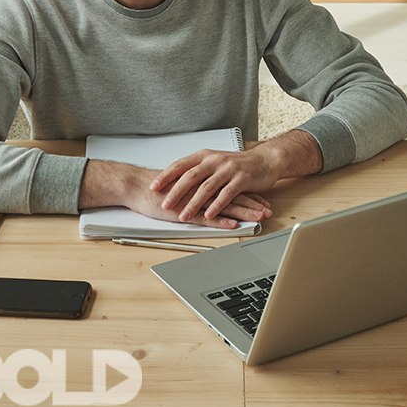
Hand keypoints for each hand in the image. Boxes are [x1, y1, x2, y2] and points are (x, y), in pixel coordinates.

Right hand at [80, 160, 270, 228]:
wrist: (137, 186)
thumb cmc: (157, 188)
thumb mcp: (182, 185)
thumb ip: (197, 189)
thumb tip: (210, 194)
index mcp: (203, 182)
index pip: (231, 188)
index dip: (248, 195)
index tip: (263, 201)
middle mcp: (202, 188)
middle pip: (233, 195)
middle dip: (253, 203)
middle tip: (269, 210)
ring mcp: (194, 200)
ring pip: (224, 206)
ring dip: (244, 212)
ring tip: (259, 217)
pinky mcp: (184, 211)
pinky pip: (206, 216)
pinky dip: (221, 220)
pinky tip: (234, 224)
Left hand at [153, 149, 280, 221]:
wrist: (265, 160)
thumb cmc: (238, 164)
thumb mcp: (214, 162)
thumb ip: (197, 170)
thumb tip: (176, 179)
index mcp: (204, 156)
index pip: (180, 165)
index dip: (166, 176)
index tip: (153, 186)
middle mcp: (214, 160)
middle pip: (191, 177)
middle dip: (176, 192)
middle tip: (164, 204)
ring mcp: (228, 169)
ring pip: (207, 188)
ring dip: (194, 203)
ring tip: (184, 215)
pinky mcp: (241, 179)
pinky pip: (226, 194)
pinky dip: (217, 205)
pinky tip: (210, 215)